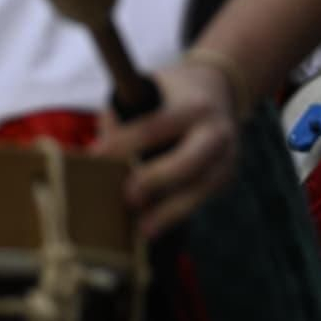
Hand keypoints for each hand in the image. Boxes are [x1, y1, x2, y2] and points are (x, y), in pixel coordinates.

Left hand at [94, 59, 240, 238]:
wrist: (221, 90)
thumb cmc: (171, 94)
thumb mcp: (148, 89)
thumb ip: (123, 119)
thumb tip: (93, 160)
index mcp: (194, 106)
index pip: (156, 127)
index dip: (124, 143)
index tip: (95, 159)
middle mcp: (217, 131)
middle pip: (189, 161)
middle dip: (157, 179)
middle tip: (128, 196)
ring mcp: (227, 156)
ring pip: (201, 188)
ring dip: (170, 211)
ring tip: (142, 230)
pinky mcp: (227, 176)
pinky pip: (203, 198)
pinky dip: (179, 213)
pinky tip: (155, 227)